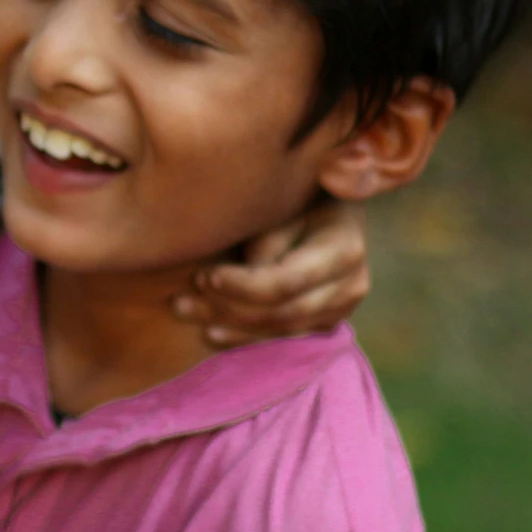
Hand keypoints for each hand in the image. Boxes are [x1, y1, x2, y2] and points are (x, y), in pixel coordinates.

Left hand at [178, 198, 368, 347]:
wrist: (335, 203)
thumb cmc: (303, 192)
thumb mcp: (288, 200)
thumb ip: (268, 236)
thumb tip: (246, 272)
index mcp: (343, 249)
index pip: (285, 282)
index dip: (241, 285)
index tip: (203, 276)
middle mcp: (350, 285)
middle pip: (281, 313)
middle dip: (227, 309)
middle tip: (181, 301)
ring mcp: (341, 309)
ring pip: (280, 330)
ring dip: (230, 327)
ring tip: (187, 313)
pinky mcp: (326, 322)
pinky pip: (284, 338)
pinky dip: (246, 338)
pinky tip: (212, 332)